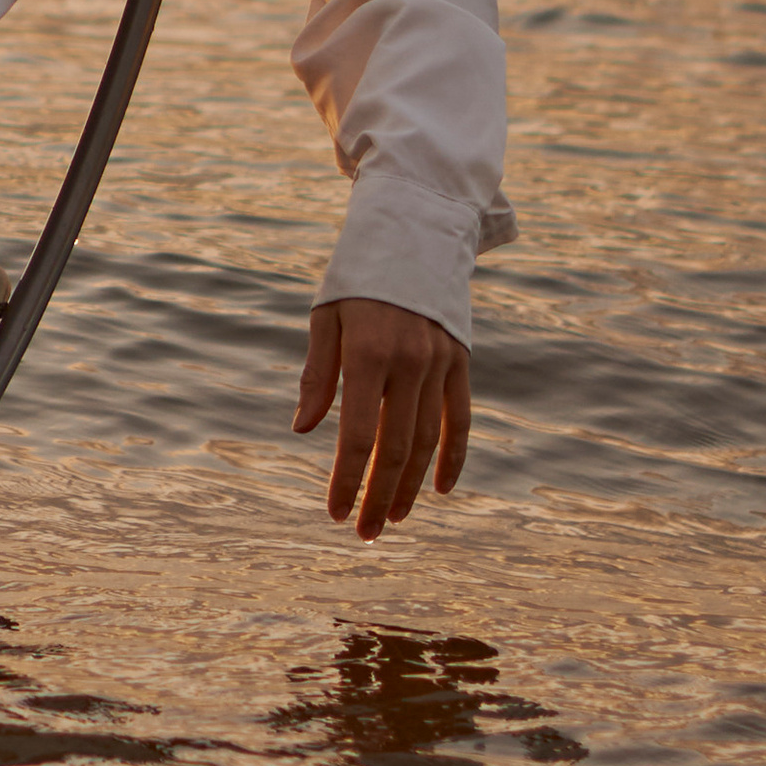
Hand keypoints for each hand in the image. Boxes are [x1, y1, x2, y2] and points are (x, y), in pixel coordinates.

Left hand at [294, 299, 470, 538]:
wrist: (413, 232)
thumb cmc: (356, 277)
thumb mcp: (325, 316)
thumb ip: (317, 375)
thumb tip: (304, 429)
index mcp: (366, 352)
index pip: (358, 435)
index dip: (346, 479)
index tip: (333, 512)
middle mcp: (408, 362)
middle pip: (396, 448)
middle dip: (378, 496)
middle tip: (364, 532)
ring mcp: (440, 364)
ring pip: (429, 441)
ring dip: (412, 487)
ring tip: (393, 519)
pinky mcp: (461, 362)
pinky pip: (461, 419)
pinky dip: (454, 457)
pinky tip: (442, 490)